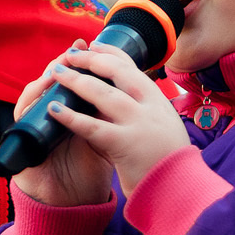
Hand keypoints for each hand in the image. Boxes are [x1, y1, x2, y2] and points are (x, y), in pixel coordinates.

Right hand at [9, 41, 114, 207]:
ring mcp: (34, 130)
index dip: (81, 63)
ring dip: (45, 79)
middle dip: (64, 64)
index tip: (93, 44)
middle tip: (74, 49)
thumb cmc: (88, 174)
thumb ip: (108, 117)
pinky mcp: (22, 146)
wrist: (72, 208)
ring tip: (59, 67)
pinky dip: (30, 103)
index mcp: (69, 114)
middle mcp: (49, 118)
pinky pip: (23, 118)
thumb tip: (129, 87)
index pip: (72, 81)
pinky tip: (41, 92)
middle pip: (51, 82)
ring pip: (34, 94)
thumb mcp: (104, 141)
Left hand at [42, 41, 192, 195]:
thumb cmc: (171, 164)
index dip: (111, 54)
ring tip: (56, 73)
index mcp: (159, 101)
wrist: (181, 190)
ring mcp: (138, 124)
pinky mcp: (124, 145)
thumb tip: (130, 98)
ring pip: (103, 94)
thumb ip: (149, 111)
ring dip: (76, 81)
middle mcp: (150, 107)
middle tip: (70, 54)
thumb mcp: (165, 127)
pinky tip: (54, 110)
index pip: (133, 68)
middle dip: (91, 60)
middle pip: (117, 73)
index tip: (94, 45)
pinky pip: (91, 127)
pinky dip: (70, 117)